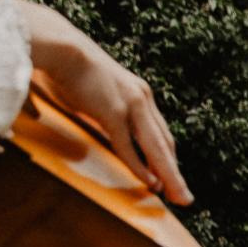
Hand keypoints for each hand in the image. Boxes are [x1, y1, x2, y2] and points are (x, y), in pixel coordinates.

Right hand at [19, 1, 190, 204]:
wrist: (63, 48)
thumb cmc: (73, 68)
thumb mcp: (99, 90)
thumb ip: (104, 107)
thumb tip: (95, 116)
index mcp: (140, 94)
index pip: (160, 132)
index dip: (168, 157)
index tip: (172, 176)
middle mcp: (142, 99)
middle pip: (165, 144)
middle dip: (175, 173)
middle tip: (184, 197)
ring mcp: (130, 106)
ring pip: (156, 149)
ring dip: (169, 176)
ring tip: (178, 197)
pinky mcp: (113, 112)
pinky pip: (129, 146)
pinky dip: (141, 167)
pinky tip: (151, 184)